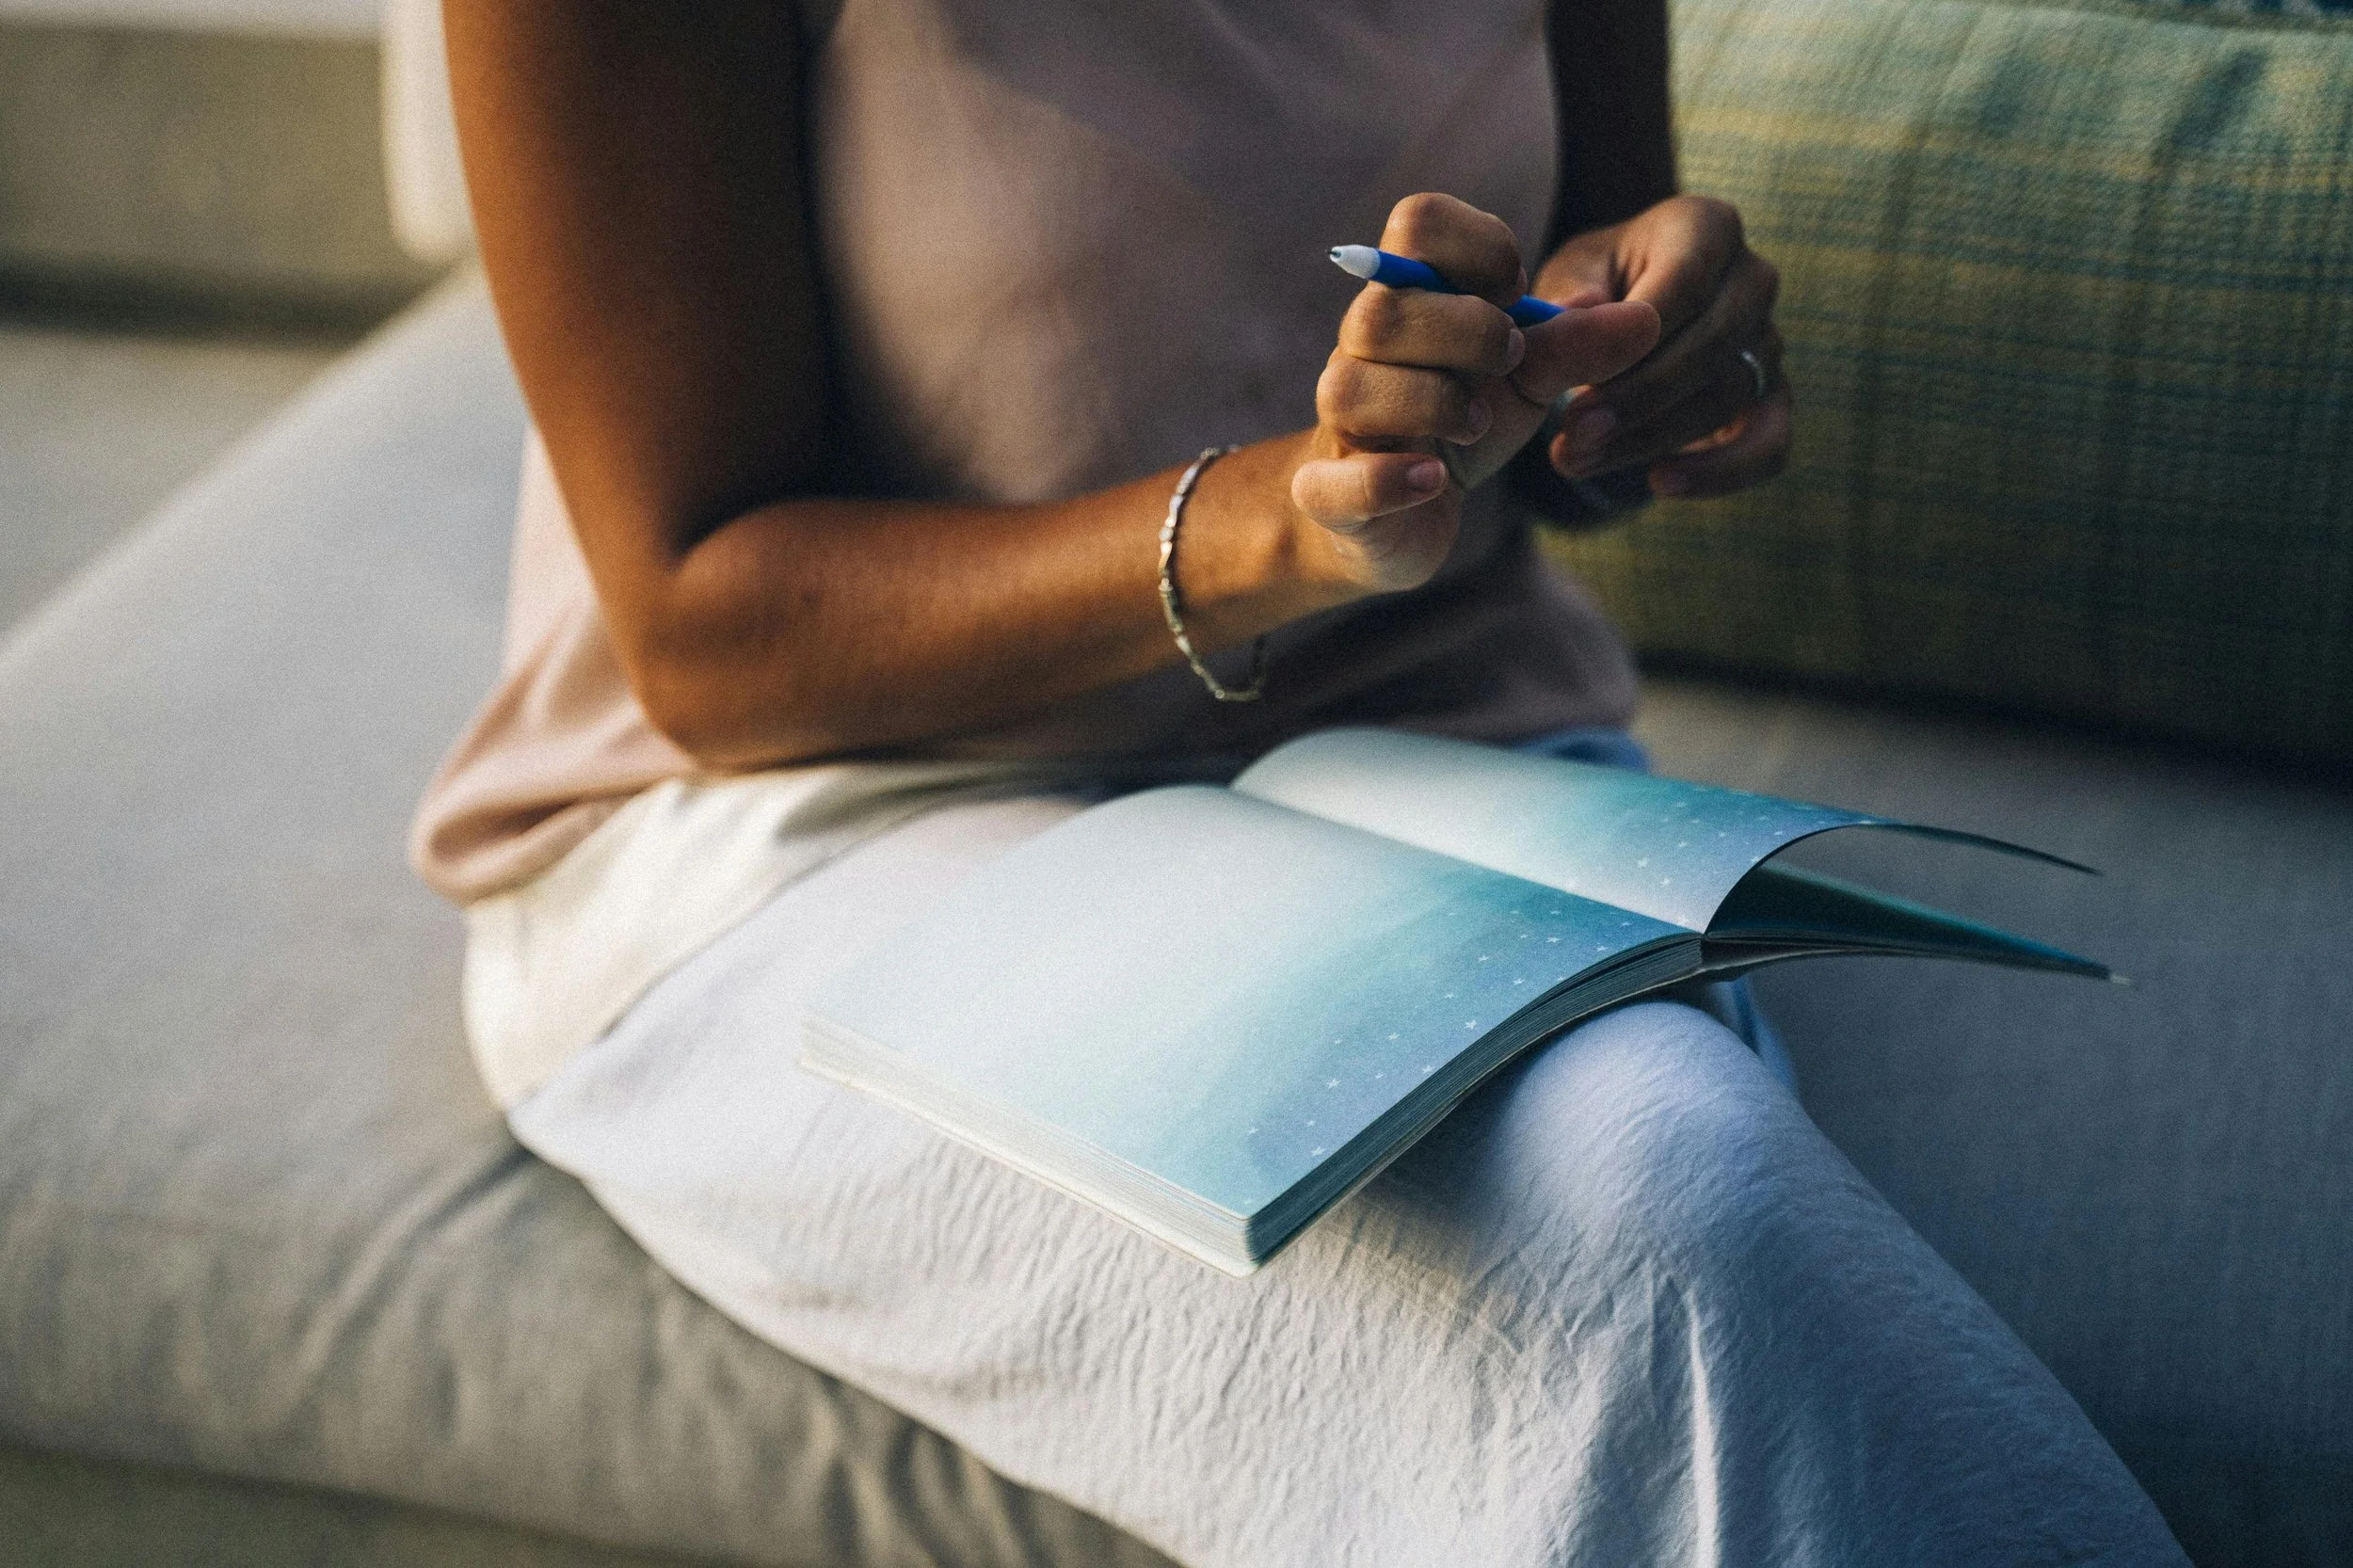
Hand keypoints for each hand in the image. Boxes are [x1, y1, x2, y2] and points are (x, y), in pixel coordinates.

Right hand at [1289, 193, 1659, 593]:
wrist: (1398, 522)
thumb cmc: (1459, 427)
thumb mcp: (1528, 383)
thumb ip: (1577, 346)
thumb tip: (1647, 320)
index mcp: (1410, 301)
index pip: (1417, 224)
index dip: (1478, 249)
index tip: (1515, 294)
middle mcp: (1360, 352)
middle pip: (1381, 310)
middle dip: (1465, 333)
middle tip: (1511, 363)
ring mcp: (1338, 424)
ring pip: (1351, 388)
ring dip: (1430, 403)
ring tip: (1475, 426)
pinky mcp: (1329, 495)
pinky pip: (1334, 482)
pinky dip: (1387, 480)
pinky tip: (1432, 480)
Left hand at [1535, 195, 1789, 499]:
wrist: (1629, 317)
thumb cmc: (1598, 287)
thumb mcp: (1571, 274)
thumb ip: (1570, 292)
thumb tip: (1576, 312)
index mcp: (1707, 228)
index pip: (1684, 283)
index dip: (1633, 339)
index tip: (1573, 381)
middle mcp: (1753, 280)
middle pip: (1712, 345)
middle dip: (1637, 398)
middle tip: (1573, 434)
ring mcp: (1771, 341)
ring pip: (1728, 397)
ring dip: (1651, 439)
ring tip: (1579, 459)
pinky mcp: (1774, 398)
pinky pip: (1770, 444)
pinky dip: (1720, 473)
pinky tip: (1660, 484)